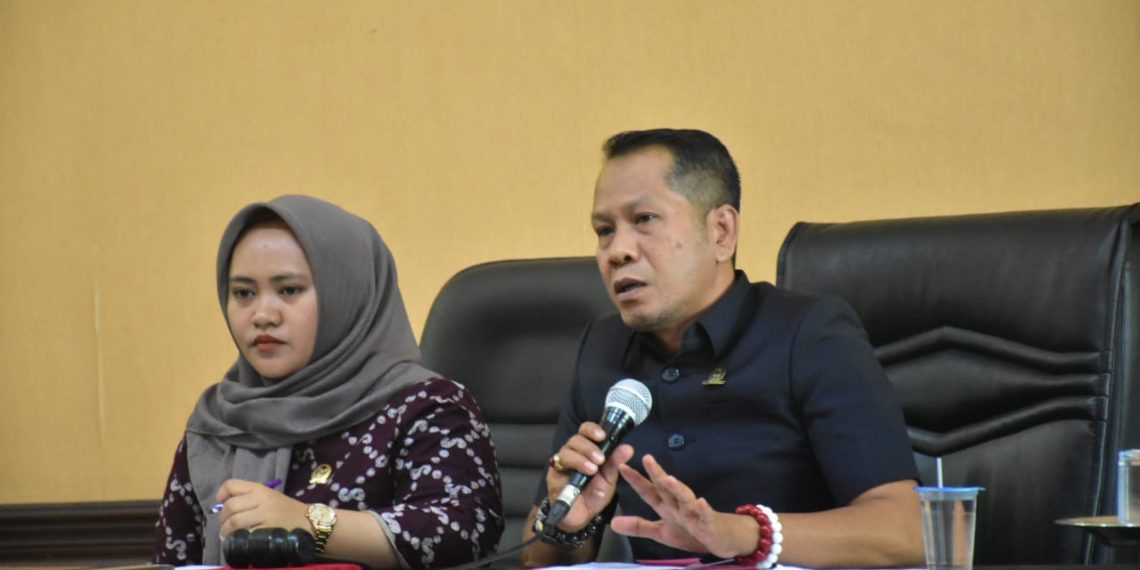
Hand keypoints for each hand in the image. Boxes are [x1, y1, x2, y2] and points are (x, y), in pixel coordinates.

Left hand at [215, 479, 308, 537]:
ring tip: (228, 536)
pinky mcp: (267, 530)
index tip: (221, 504)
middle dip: (222, 519)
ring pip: (234, 521)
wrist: (308, 522)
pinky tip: (239, 541)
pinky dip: (237, 538)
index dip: (221, 495)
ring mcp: (265, 515)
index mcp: (260, 488)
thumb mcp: (269, 497)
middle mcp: (261, 499)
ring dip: (226, 531)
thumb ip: (248, 499)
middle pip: (230, 506)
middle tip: (225, 526)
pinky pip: (245, 534)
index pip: (231, 485)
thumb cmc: (287, 510)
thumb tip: (224, 509)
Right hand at [545, 421, 633, 531]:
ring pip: (567, 450)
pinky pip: (558, 463)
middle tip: (600, 459)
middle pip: (576, 438)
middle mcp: (574, 453)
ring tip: (593, 469)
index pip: (587, 431)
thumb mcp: (609, 480)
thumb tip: (628, 448)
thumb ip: (615, 463)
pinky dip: (573, 465)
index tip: (603, 436)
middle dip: (589, 446)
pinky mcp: (554, 473)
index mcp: (588, 450)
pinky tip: (583, 473)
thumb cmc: (594, 495)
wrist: (581, 517)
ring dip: (582, 457)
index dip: (593, 429)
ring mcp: (562, 462)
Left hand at [611, 454, 757, 558]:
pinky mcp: (709, 524)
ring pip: (686, 499)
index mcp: (667, 507)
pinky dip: (704, 510)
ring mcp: (695, 514)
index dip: (635, 480)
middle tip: (647, 458)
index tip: (620, 467)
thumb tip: (613, 523)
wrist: (723, 539)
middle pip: (666, 488)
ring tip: (669, 479)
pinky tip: (701, 502)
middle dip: (657, 474)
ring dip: (678, 489)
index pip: (649, 491)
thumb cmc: (693, 532)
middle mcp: (679, 506)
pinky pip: (707, 516)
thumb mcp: (662, 532)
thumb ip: (638, 526)